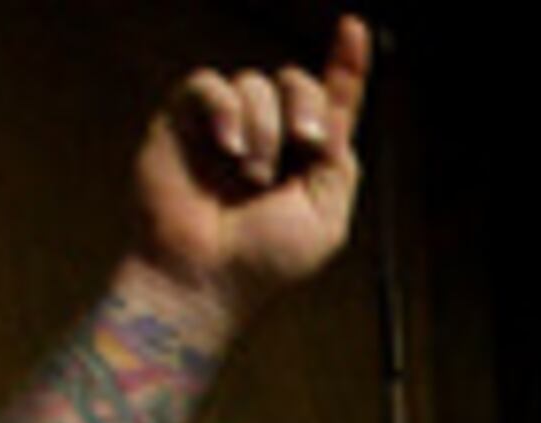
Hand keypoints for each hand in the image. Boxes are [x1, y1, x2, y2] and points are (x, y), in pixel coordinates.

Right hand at [129, 16, 371, 333]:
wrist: (205, 276)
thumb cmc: (265, 260)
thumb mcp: (326, 217)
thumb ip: (338, 161)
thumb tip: (332, 112)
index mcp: (308, 157)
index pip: (332, 101)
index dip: (346, 64)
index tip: (355, 29)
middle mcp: (269, 134)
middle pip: (296, 81)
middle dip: (305, 104)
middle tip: (303, 143)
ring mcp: (226, 125)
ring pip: (254, 84)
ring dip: (263, 129)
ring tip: (251, 175)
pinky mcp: (185, 120)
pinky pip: (210, 85)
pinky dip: (225, 109)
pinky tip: (228, 147)